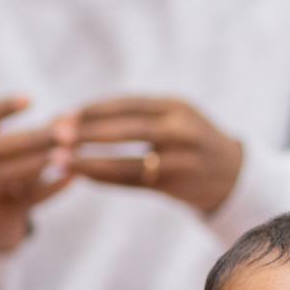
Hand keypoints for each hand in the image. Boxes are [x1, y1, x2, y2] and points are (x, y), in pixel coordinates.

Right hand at [0, 96, 76, 251]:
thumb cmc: (12, 177)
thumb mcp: (22, 155)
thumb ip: (44, 136)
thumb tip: (73, 115)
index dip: (1, 108)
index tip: (30, 98)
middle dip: (32, 138)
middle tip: (67, 133)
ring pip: (3, 174)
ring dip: (36, 163)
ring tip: (67, 156)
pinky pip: (23, 201)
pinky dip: (48, 190)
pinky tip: (71, 179)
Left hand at [71, 97, 243, 213]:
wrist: (233, 175)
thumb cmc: (191, 142)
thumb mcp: (173, 118)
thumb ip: (136, 116)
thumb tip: (76, 117)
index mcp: (177, 108)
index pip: (127, 105)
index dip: (94, 110)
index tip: (63, 114)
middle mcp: (182, 131)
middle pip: (127, 130)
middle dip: (88, 132)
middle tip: (55, 134)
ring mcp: (182, 160)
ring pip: (129, 161)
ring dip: (91, 161)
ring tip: (60, 161)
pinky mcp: (177, 185)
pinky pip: (134, 181)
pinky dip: (106, 178)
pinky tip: (83, 176)